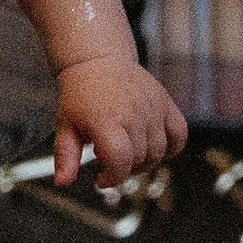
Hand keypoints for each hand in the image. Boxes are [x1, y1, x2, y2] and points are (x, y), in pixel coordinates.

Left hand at [52, 55, 186, 189]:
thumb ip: (65, 156)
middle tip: (109, 157)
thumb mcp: (65, 125)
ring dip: (144, 160)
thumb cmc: (80, 95)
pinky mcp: (166, 102)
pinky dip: (171, 148)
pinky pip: (180, 135)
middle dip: (124, 167)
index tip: (101, 178)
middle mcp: (132, 112)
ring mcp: (152, 107)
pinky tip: (152, 147)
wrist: (98, 61)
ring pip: (158, 152)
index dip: (113, 177)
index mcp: (105, 119)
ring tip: (126, 149)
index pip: (120, 160)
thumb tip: (62, 181)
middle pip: (138, 159)